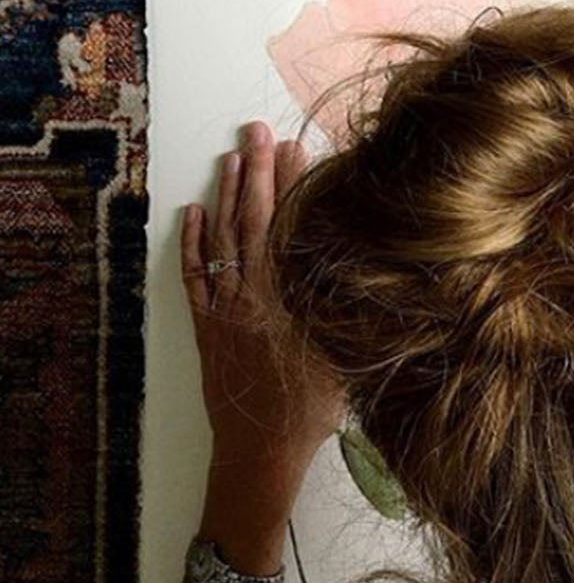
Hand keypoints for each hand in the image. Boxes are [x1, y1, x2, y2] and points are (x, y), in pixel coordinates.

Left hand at [181, 121, 344, 505]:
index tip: (297, 147)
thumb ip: (346, 306)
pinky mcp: (206, 325)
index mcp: (287, 299)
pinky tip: (193, 212)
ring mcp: (223, 308)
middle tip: (257, 131)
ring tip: (231, 156)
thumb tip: (372, 265)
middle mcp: (251, 295)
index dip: (293, 185)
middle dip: (258, 171)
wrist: (260, 450)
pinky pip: (194, 274)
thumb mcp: (343, 354)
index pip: (289, 227)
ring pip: (222, 240)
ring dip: (227, 195)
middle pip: (253, 221)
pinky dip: (193, 241)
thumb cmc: (312, 409)